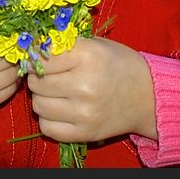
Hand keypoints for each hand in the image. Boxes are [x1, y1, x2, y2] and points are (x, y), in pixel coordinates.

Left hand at [26, 37, 155, 142]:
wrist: (149, 97)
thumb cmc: (118, 65)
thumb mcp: (94, 45)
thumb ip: (63, 46)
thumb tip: (30, 49)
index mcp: (88, 56)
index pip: (40, 57)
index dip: (36, 58)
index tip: (41, 59)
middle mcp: (85, 85)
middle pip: (36, 83)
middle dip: (38, 78)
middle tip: (51, 77)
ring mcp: (85, 112)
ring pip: (38, 105)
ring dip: (42, 99)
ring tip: (57, 93)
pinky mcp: (85, 133)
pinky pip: (47, 127)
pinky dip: (49, 119)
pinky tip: (61, 110)